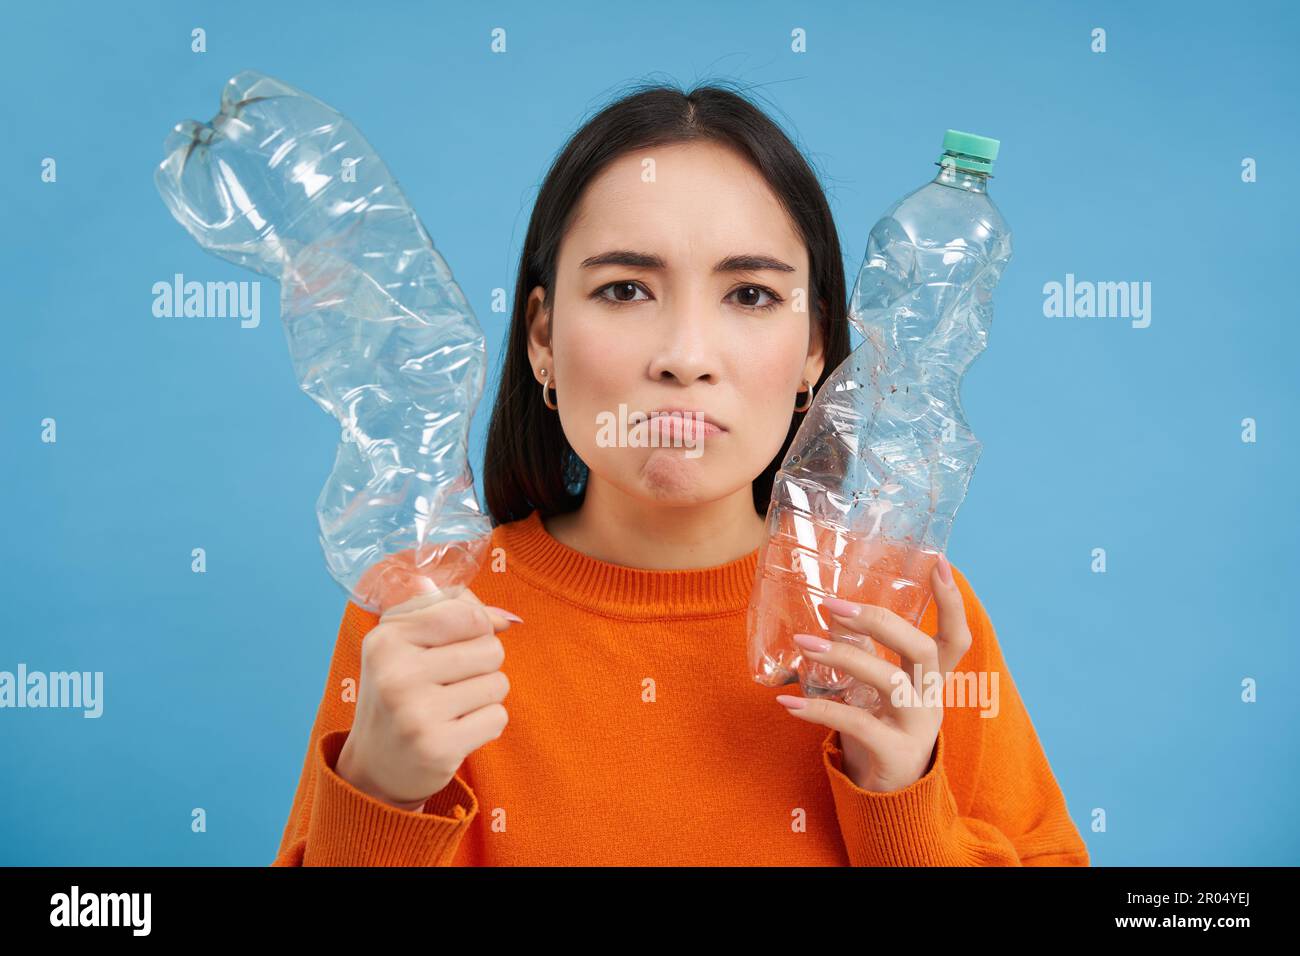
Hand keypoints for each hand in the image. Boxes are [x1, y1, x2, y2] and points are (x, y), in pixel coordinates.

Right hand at [336, 587, 518, 810]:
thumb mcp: (408, 641)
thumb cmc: (401, 692)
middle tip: (450, 684)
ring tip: (452, 707)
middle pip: (490, 648)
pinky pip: (498, 717)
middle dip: (482, 664)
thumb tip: (506, 619)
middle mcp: (396, 675)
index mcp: (386, 640)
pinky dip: (486, 723)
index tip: (457, 644)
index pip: (467, 615)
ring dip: (485, 695)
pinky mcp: (438, 749)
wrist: (375, 766)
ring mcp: (416, 714)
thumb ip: (456, 613)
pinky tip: (456, 731)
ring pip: (498, 683)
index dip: (478, 628)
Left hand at [775, 554, 971, 792]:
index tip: (940, 563)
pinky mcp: (894, 753)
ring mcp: (917, 727)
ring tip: (804, 642)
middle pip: (923, 649)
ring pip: (889, 681)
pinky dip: (819, 710)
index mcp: (930, 680)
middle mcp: (931, 699)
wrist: (888, 800)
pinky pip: (857, 723)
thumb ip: (865, 653)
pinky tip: (787, 703)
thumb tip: (831, 611)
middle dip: (880, 621)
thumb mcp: (877, 691)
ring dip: (844, 656)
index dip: (951, 603)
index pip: (954, 638)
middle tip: (832, 604)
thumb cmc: (879, 730)